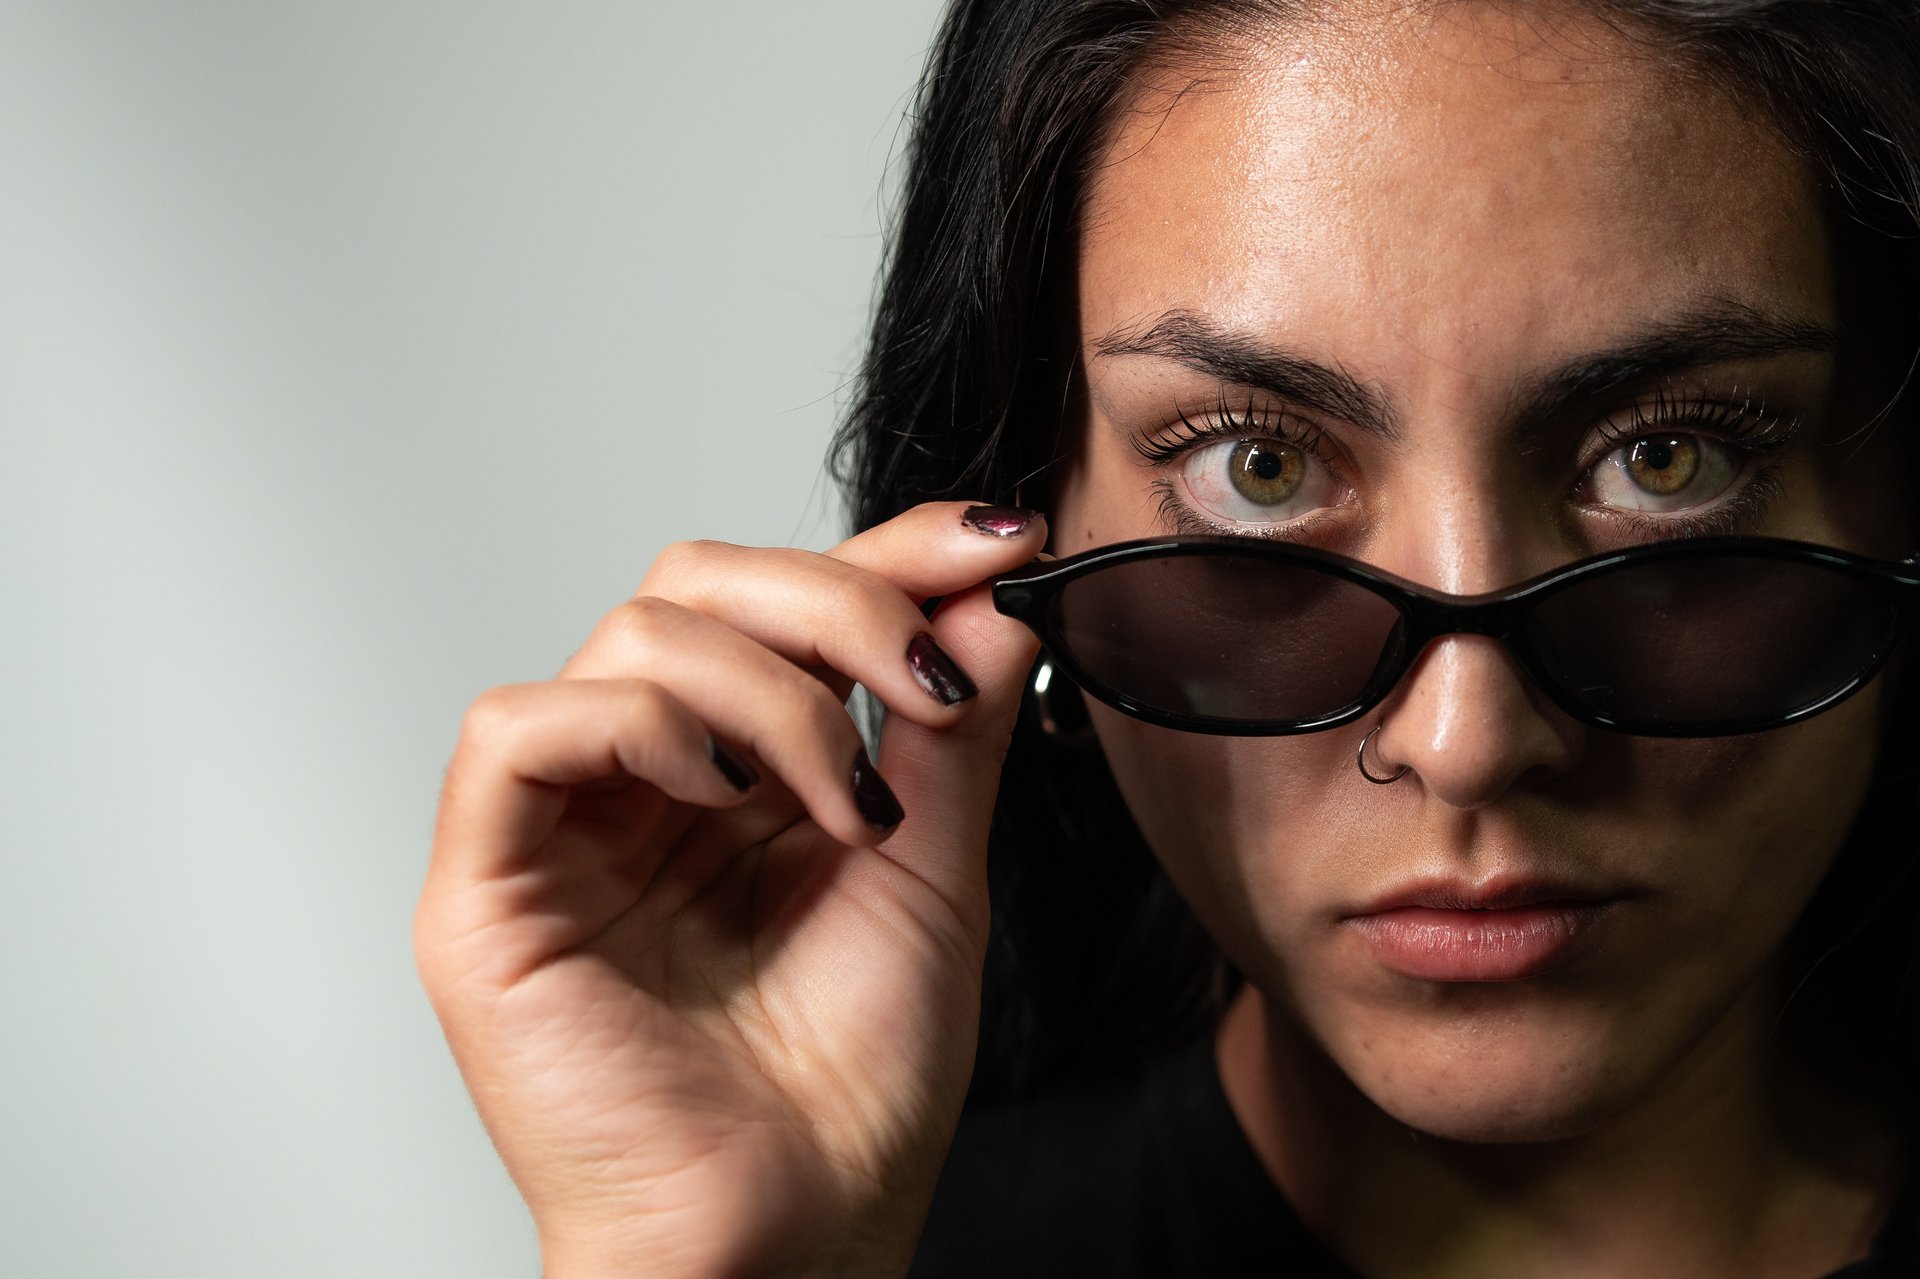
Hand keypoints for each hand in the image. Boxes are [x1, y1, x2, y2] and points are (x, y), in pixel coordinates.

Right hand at [413, 502, 1044, 1276]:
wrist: (794, 1237)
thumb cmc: (852, 1090)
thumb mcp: (931, 873)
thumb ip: (950, 731)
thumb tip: (989, 596)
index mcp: (738, 780)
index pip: (782, 608)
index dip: (884, 555)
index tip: (996, 540)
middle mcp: (644, 785)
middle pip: (696, 586)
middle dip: (834, 602)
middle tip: (921, 680)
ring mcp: (561, 829)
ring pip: (629, 639)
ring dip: (767, 692)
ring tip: (846, 804)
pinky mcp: (484, 888)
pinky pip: (517, 731)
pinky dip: (640, 727)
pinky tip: (724, 798)